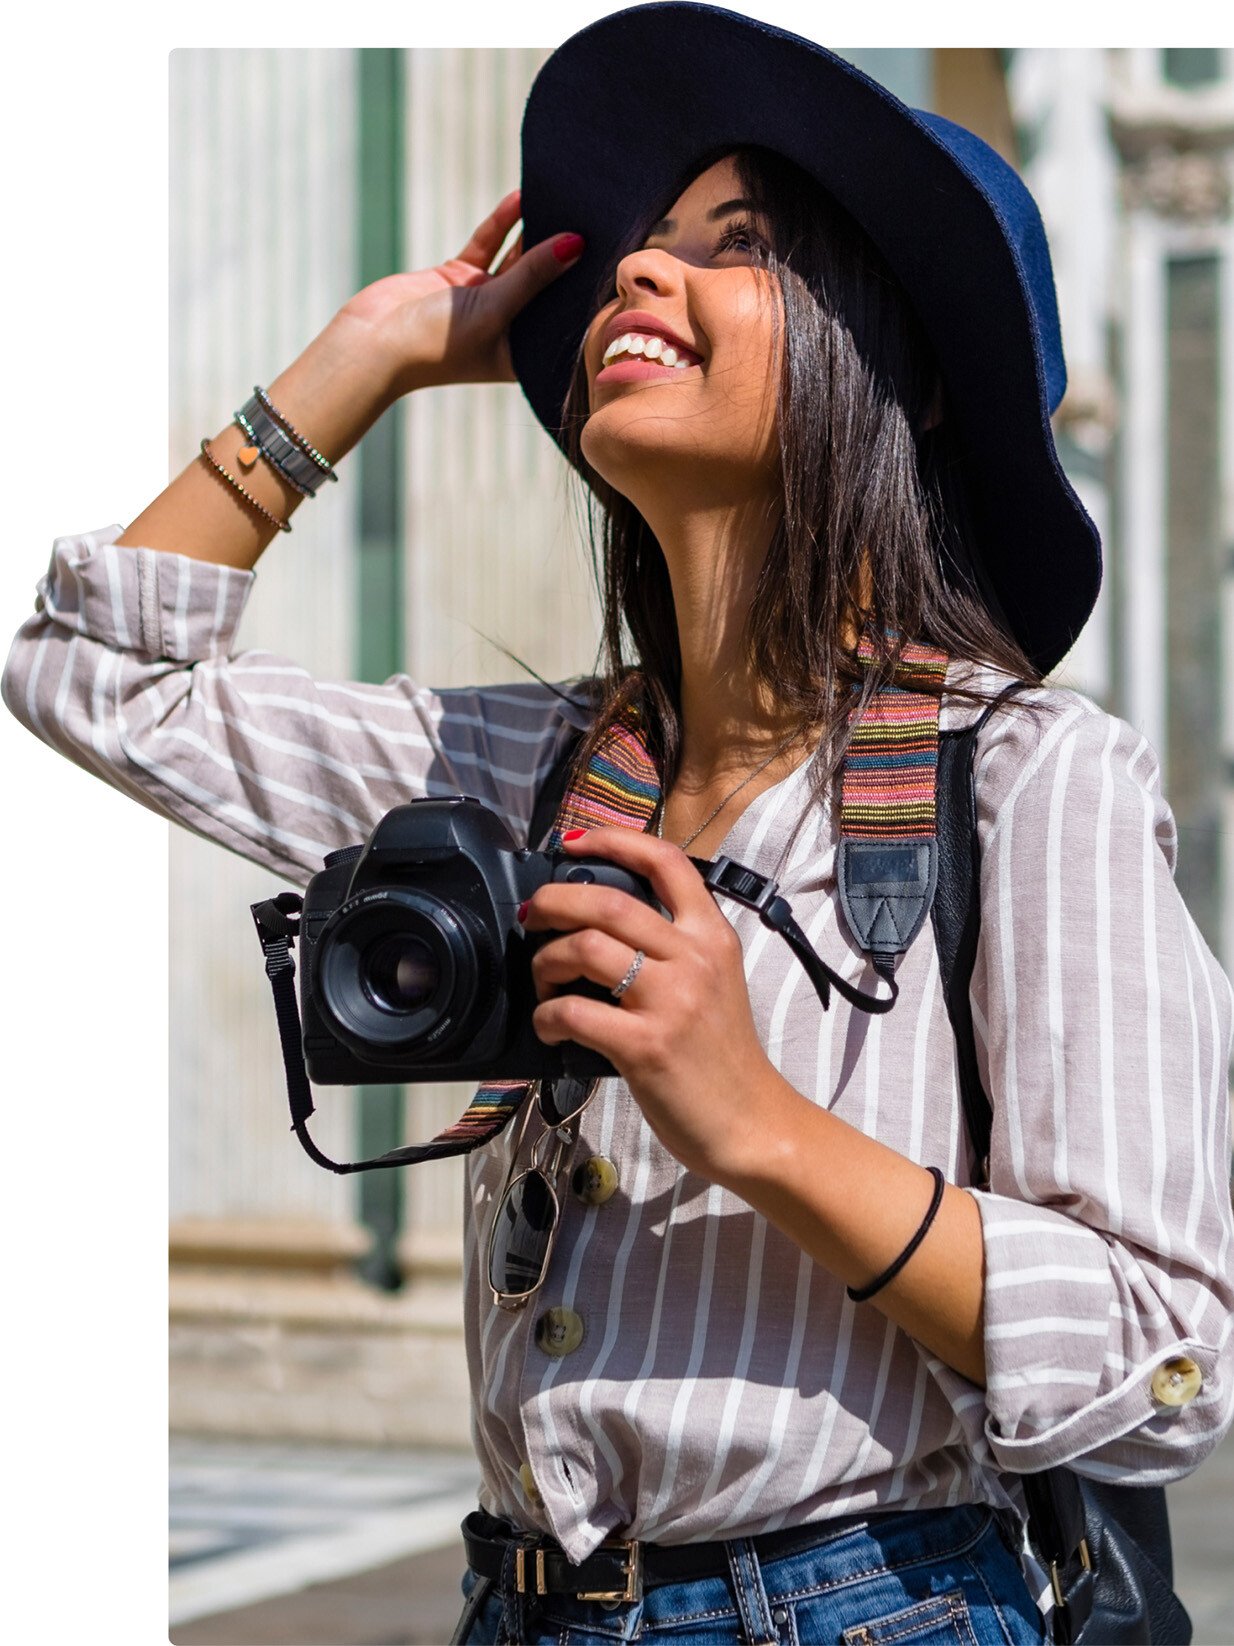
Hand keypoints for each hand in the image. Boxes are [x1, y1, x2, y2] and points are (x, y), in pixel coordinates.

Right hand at [338, 188, 583, 395]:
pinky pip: (489, 245)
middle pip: (547, 284)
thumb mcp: (493, 308)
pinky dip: (504, 223)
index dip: (586, 290)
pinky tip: (524, 197)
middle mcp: (509, 328)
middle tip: (601, 219)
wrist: (372, 343)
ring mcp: (485, 301)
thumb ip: (534, 274)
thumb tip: (577, 243)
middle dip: (568, 254)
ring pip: (520, 259)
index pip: (564, 318)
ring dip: (538, 231)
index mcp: (523, 352)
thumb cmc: (435, 344)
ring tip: (567, 199)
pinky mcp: (461, 277)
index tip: (617, 257)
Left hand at [522, 828, 778, 1183]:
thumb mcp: (714, 981)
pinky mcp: (644, 1046)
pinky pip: (573, 1012)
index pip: (665, 861)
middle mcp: (693, 958)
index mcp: (711, 935)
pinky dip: (547, 1017)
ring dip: (545, 962)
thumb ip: (672, 948)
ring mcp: (670, 1001)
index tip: (574, 843)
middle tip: (531, 918)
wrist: (751, 1122)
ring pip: (583, 947)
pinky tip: (550, 1028)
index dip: (612, 840)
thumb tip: (597, 926)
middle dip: (553, 901)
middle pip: (606, 900)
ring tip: (544, 983)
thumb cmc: (722, 1056)